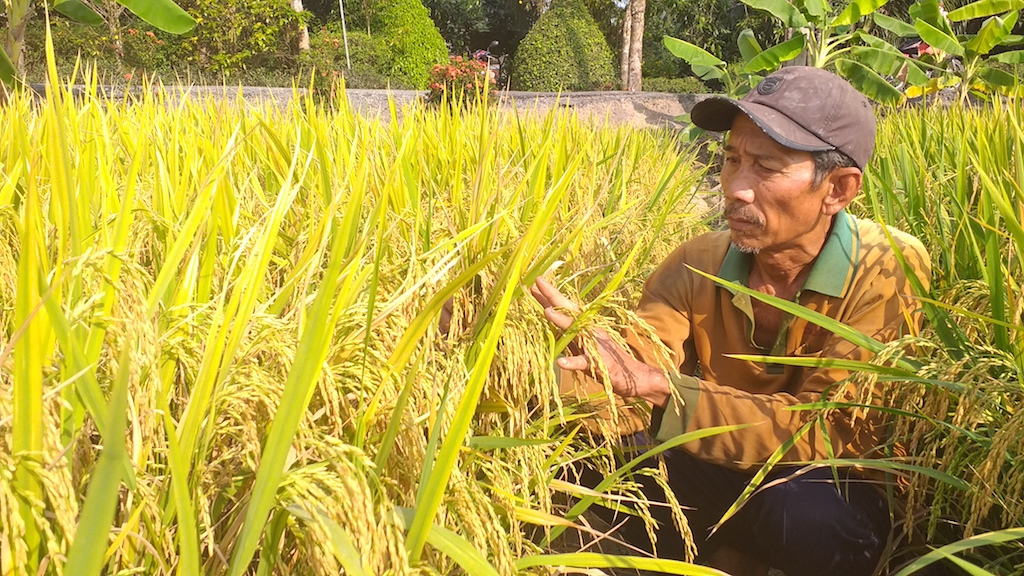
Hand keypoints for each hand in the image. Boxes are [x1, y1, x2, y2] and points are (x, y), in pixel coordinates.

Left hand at [530, 278, 670, 407]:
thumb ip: (565, 331)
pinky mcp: (598, 363)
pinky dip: (572, 362)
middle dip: (553, 296)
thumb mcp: (581, 342)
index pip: (565, 307)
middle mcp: (588, 330)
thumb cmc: (603, 356)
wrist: (631, 375)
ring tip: (547, 312)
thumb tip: (547, 316)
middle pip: (569, 310)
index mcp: (584, 325)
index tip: (535, 281)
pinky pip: (583, 362)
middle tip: (537, 282)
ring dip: (561, 322)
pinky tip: (561, 361)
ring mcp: (593, 345)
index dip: (550, 294)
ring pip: (575, 332)